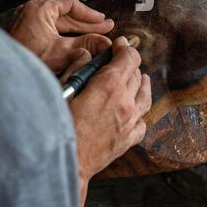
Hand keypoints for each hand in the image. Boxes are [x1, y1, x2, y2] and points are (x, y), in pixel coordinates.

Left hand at [10, 0, 113, 72]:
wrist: (3, 76)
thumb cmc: (24, 62)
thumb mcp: (61, 53)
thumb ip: (85, 45)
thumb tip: (103, 43)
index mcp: (38, 9)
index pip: (70, 3)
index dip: (88, 13)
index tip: (100, 20)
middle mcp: (31, 11)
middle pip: (65, 13)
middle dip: (85, 22)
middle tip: (104, 28)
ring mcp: (27, 22)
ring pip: (58, 22)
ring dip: (76, 30)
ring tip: (94, 36)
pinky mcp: (25, 34)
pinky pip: (49, 30)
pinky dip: (64, 35)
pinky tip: (75, 43)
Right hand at [69, 36, 151, 206]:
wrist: (66, 161)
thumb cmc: (60, 125)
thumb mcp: (64, 90)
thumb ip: (77, 69)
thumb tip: (85, 55)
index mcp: (109, 85)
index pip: (129, 58)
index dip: (125, 48)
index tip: (120, 45)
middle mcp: (125, 101)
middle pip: (137, 75)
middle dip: (129, 64)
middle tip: (122, 60)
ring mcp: (129, 121)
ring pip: (146, 97)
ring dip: (142, 84)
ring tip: (141, 79)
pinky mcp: (128, 139)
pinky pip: (143, 122)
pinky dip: (141, 112)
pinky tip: (136, 110)